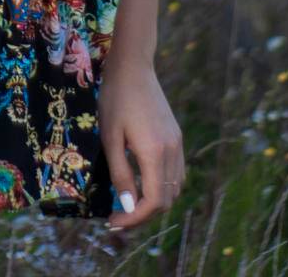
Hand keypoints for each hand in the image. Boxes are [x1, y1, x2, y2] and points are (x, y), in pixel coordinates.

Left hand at [99, 53, 185, 231]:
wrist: (133, 66)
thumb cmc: (115, 98)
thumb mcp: (110, 136)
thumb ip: (120, 173)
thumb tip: (128, 206)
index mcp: (155, 153)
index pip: (153, 202)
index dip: (134, 219)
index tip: (113, 222)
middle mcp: (172, 151)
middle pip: (166, 200)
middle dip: (143, 214)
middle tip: (118, 216)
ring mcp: (177, 143)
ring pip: (174, 188)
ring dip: (154, 201)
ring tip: (129, 202)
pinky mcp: (176, 136)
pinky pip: (176, 172)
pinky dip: (162, 185)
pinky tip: (142, 181)